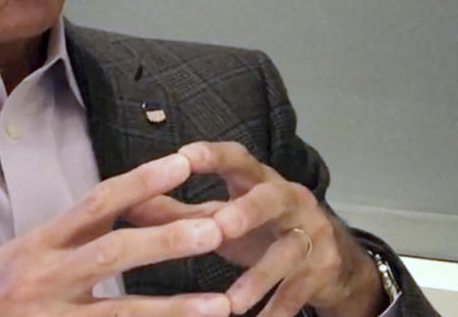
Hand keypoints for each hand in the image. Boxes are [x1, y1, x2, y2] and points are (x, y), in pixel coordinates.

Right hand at [0, 153, 231, 316]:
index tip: (182, 164)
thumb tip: (118, 212)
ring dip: (174, 309)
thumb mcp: (18, 259)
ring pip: (120, 313)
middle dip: (168, 240)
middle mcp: (41, 275)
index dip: (141, 182)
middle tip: (217, 229)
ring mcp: (48, 316)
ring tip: (222, 307)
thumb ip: (66, 239)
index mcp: (37, 243)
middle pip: (113, 252)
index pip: (95, 203)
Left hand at [126, 142, 385, 316]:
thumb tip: (126, 202)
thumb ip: (178, 211)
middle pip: (271, 198)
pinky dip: (277, 310)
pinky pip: (299, 291)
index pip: (236, 158)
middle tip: (221, 227)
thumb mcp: (222, 216)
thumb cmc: (260, 229)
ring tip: (233, 303)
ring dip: (259, 278)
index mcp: (258, 180)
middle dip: (247, 211)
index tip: (183, 156)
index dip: (212, 156)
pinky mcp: (322, 269)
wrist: (331, 259)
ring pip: (287, 252)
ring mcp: (310, 234)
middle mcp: (288, 199)